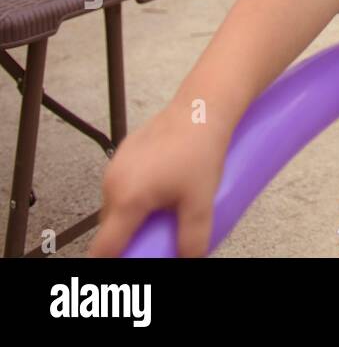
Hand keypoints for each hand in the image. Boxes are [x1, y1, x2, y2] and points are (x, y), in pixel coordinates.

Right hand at [89, 99, 230, 257]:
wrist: (201, 108)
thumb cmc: (201, 151)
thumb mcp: (201, 201)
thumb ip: (193, 238)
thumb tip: (190, 259)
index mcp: (127, 200)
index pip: (103, 248)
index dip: (109, 263)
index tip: (125, 264)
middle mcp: (112, 184)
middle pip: (110, 228)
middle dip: (129, 238)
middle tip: (154, 237)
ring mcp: (115, 166)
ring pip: (116, 206)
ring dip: (132, 216)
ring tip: (162, 212)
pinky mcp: (123, 153)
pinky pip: (122, 185)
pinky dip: (135, 195)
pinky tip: (162, 189)